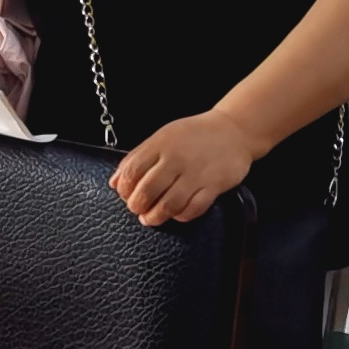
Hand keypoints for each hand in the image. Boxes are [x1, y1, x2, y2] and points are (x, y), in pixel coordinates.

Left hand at [112, 111, 257, 226]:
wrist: (234, 130)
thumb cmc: (195, 134)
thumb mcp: (162, 137)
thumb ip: (137, 158)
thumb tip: (114, 182)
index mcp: (161, 145)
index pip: (132, 171)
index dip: (124, 188)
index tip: (124, 195)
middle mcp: (177, 159)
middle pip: (147, 191)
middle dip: (137, 205)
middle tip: (137, 209)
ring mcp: (196, 174)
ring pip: (168, 204)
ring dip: (155, 216)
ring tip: (151, 218)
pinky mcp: (214, 186)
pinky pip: (193, 209)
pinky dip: (181, 216)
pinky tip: (176, 214)